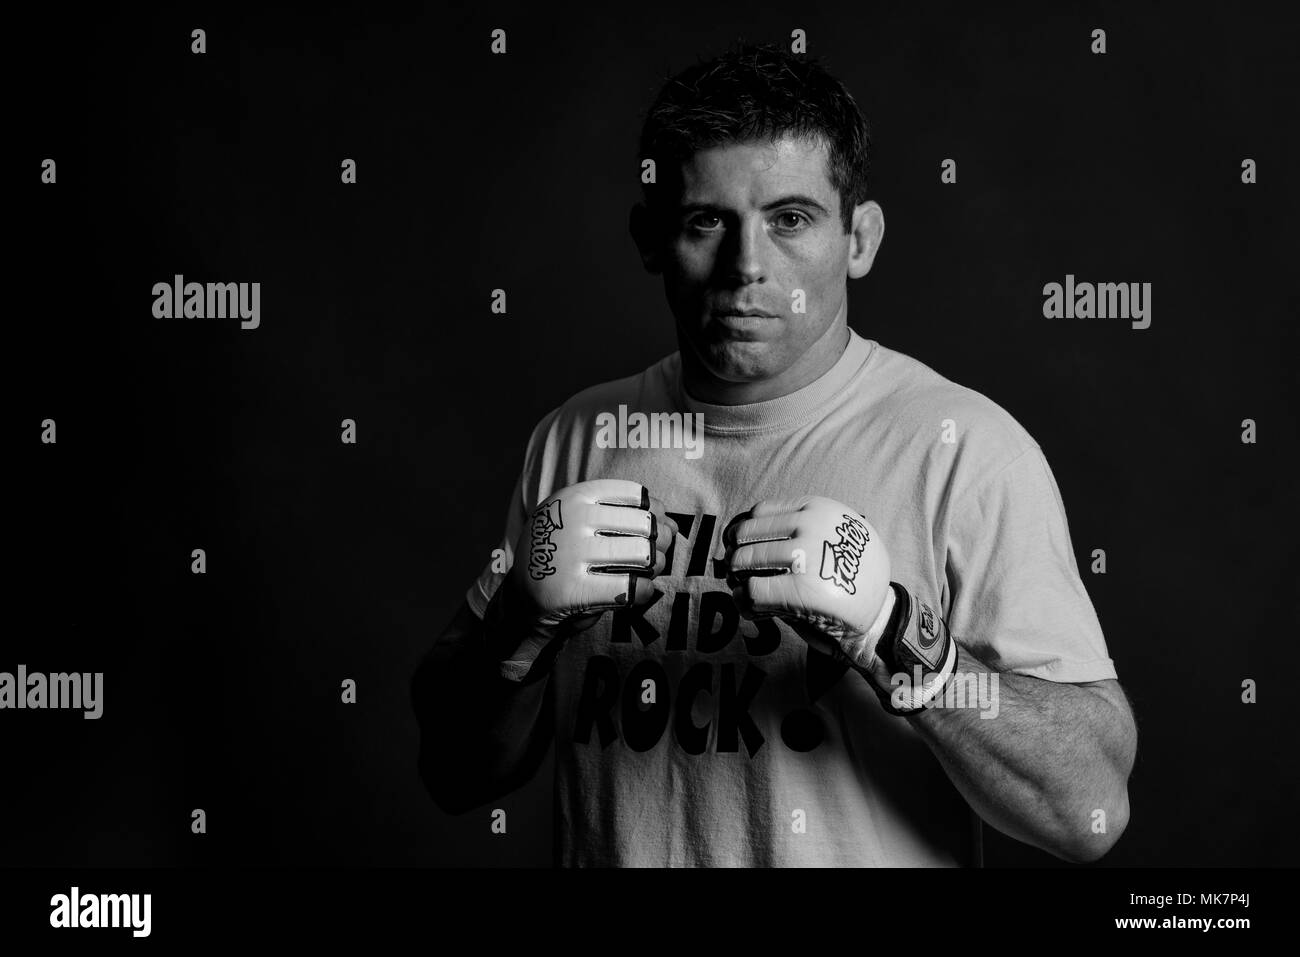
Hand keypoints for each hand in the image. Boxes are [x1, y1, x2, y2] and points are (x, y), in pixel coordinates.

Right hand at [485, 478, 677, 681]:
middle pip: (644, 524)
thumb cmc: (566, 558)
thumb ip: (626, 519)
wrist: (523, 598)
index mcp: (573, 497)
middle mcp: (570, 520)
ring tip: (644, 573)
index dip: (653, 511)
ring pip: (642, 554)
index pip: (635, 494)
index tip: (651, 528)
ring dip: (654, 566)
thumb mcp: (584, 526)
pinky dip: (644, 591)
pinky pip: (631, 588)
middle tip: (652, 556)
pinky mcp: (572, 590)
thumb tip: (672, 525)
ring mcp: (570, 554)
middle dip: (659, 541)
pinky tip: (637, 592)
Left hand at [721, 496, 955, 711]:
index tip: (739, 547)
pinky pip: (751, 592)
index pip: (760, 512)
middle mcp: (812, 526)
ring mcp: (806, 556)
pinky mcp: (801, 590)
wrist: (880, 618)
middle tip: (736, 574)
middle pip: (746, 535)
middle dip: (735, 557)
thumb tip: (737, 534)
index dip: (744, 532)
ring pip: (742, 562)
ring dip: (737, 580)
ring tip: (743, 593)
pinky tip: (752, 610)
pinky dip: (744, 603)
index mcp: (818, 509)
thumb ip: (800, 529)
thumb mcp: (835, 537)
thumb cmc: (851, 579)